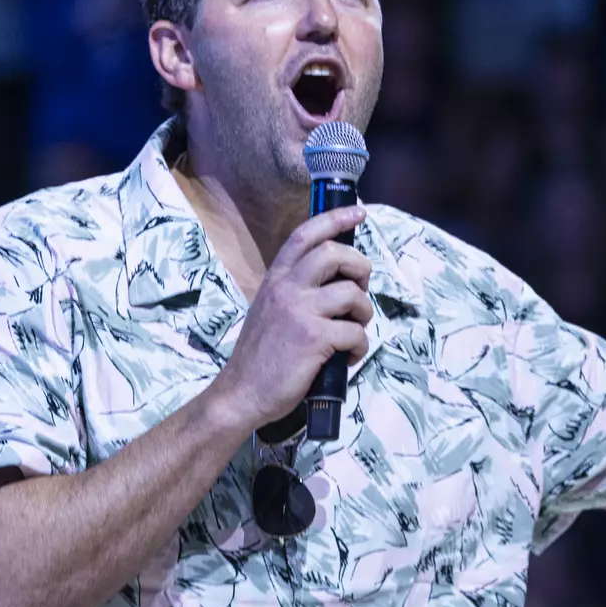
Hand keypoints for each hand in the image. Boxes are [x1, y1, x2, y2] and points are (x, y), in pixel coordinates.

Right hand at [208, 206, 373, 427]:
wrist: (241, 393)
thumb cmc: (260, 356)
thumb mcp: (269, 309)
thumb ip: (295, 291)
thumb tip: (336, 283)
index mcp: (276, 279)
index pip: (305, 235)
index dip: (335, 219)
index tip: (358, 213)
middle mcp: (286, 288)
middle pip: (335, 254)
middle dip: (360, 266)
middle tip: (361, 286)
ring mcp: (299, 311)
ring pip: (352, 293)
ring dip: (364, 312)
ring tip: (354, 329)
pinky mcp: (313, 338)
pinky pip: (355, 332)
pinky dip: (359, 346)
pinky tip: (348, 357)